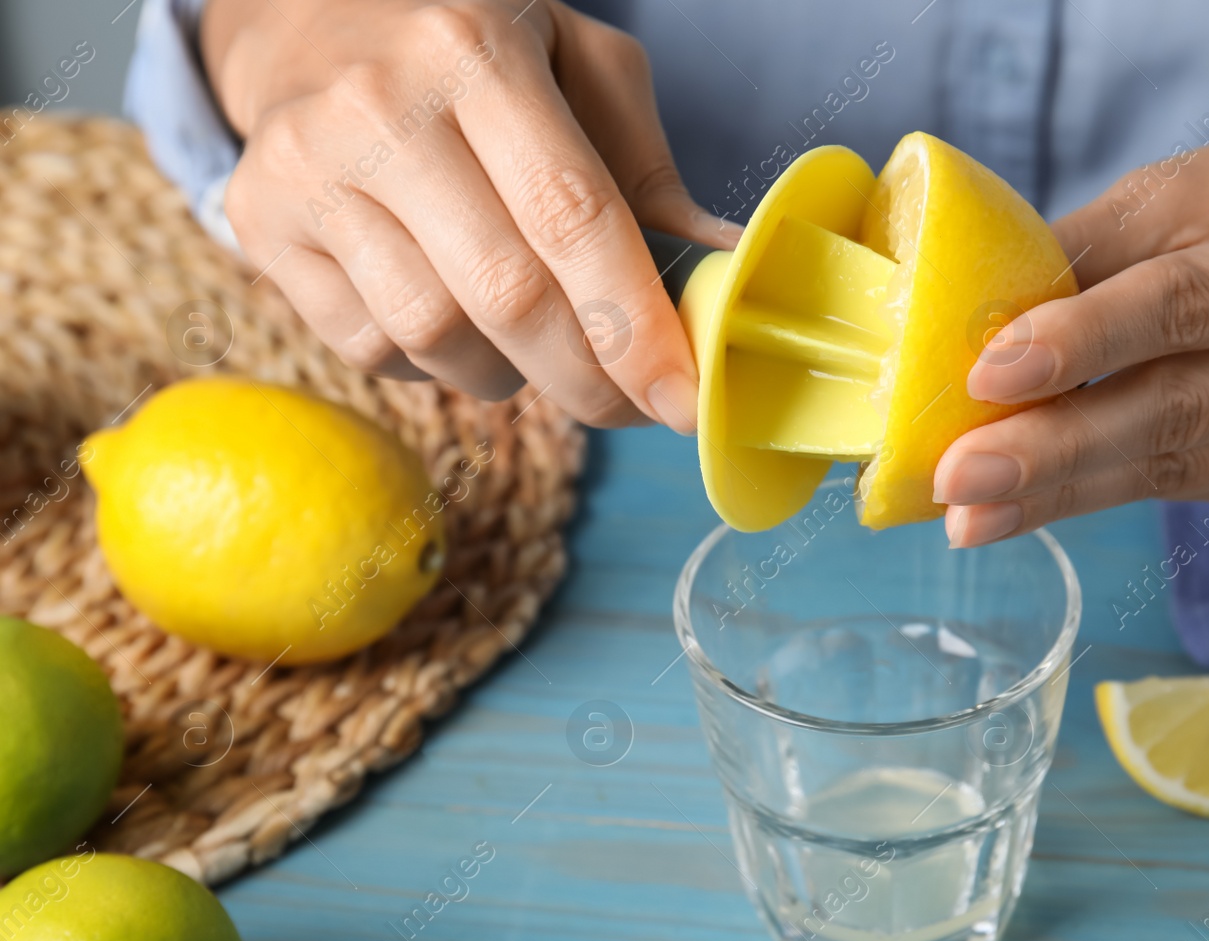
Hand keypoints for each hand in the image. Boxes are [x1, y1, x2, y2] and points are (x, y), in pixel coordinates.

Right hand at [203, 0, 732, 428]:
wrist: (312, 24)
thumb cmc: (472, 55)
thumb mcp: (575, 66)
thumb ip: (647, 167)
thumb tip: (721, 266)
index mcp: (475, 52)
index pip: (572, 217)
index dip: (635, 326)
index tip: (685, 400)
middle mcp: (380, 107)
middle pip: (505, 295)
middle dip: (587, 379)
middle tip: (632, 408)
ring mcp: (307, 168)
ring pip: (435, 335)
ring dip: (510, 372)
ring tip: (534, 340)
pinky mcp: (260, 224)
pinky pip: (373, 347)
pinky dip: (435, 363)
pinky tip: (454, 316)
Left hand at [934, 122, 1208, 546]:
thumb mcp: (1181, 191)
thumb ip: (1084, 251)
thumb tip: (966, 322)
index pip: (1186, 305)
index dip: (1083, 341)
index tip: (986, 373)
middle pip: (1179, 408)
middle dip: (1055, 449)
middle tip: (955, 477)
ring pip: (1171, 466)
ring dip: (1055, 493)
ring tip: (965, 512)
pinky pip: (1179, 487)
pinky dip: (1088, 496)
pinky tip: (1016, 506)